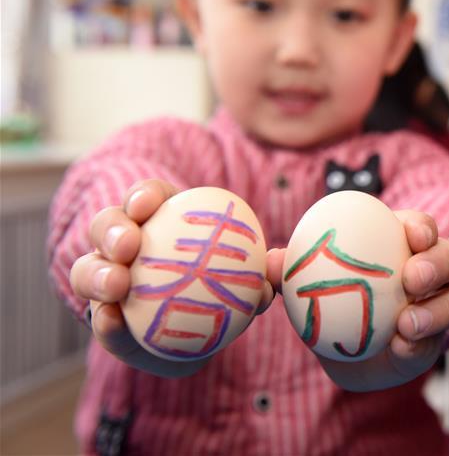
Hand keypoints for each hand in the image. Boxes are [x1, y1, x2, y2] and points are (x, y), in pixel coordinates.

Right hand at [69, 179, 275, 377]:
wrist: (198, 338)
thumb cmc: (224, 290)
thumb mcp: (246, 278)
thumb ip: (260, 273)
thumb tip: (275, 266)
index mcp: (160, 220)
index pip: (147, 197)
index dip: (143, 195)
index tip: (147, 205)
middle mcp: (124, 245)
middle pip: (106, 225)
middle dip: (112, 230)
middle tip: (128, 246)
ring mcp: (106, 280)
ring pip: (88, 268)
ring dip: (98, 273)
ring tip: (117, 285)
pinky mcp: (101, 317)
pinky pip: (96, 317)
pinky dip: (103, 319)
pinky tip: (112, 321)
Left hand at [267, 211, 448, 390]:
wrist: (347, 355)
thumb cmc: (333, 304)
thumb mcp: (312, 286)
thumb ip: (293, 272)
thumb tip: (270, 260)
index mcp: (401, 245)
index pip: (419, 227)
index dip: (421, 227)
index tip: (412, 234)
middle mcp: (430, 271)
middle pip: (448, 257)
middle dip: (436, 262)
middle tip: (411, 278)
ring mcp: (441, 304)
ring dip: (437, 309)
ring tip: (407, 324)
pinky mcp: (441, 339)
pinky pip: (441, 338)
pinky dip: (423, 341)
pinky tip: (404, 346)